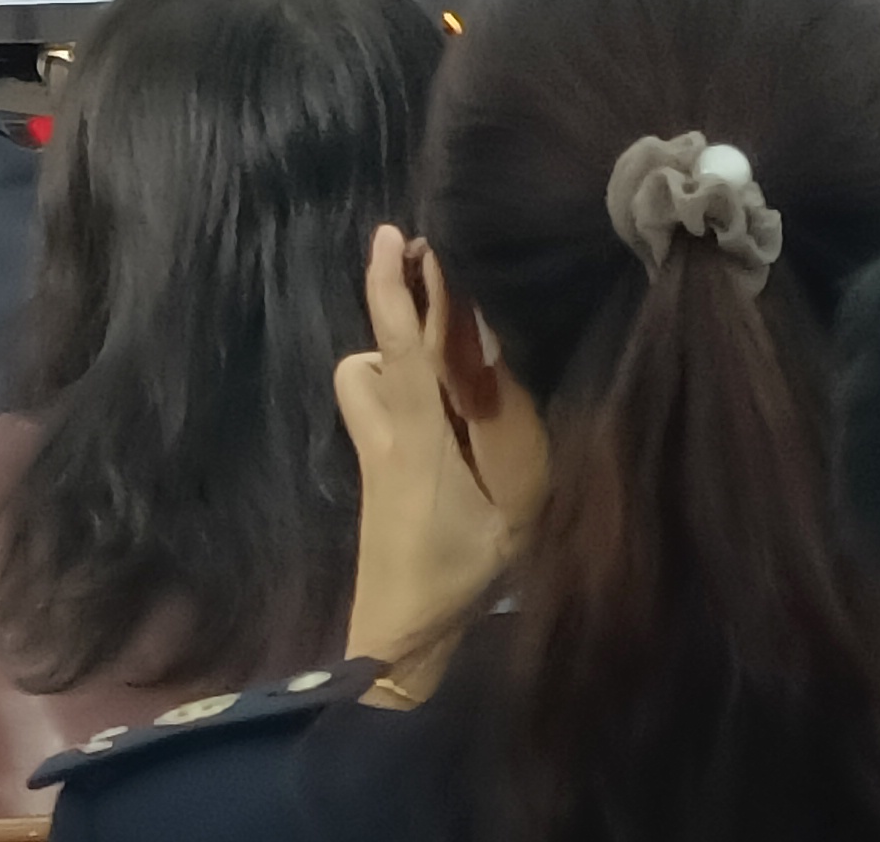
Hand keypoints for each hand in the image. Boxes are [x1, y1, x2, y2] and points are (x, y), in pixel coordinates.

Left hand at [336, 227, 517, 672]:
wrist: (395, 642)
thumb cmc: (455, 579)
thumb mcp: (507, 517)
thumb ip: (511, 443)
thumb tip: (504, 370)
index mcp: (418, 441)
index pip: (405, 349)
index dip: (395, 290)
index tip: (392, 236)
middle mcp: (387, 437)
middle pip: (375, 354)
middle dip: (395, 303)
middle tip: (429, 260)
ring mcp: (376, 456)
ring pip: (367, 379)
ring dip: (396, 355)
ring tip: (446, 352)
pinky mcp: (377, 474)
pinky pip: (383, 405)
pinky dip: (405, 385)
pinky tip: (447, 402)